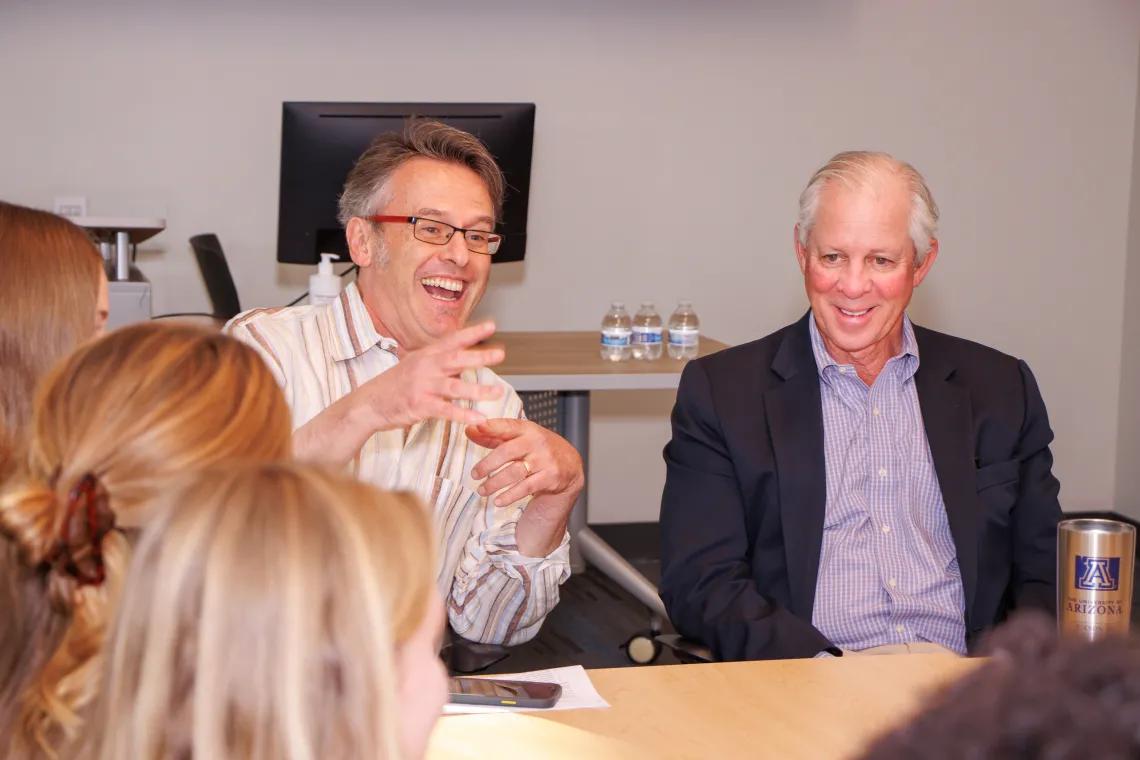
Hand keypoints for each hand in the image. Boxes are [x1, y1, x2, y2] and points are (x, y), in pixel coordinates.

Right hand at [358, 321, 505, 431]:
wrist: (368, 403)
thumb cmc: (395, 385)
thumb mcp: (415, 365)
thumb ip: (440, 363)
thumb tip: (465, 360)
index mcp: (425, 355)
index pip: (452, 341)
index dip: (471, 333)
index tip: (491, 326)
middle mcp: (425, 368)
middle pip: (456, 360)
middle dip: (479, 357)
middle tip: (500, 354)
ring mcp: (422, 387)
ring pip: (454, 387)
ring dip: (478, 390)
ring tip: (497, 392)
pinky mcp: (420, 406)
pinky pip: (446, 411)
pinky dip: (464, 415)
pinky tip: (479, 417)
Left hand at [467, 418, 584, 507]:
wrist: (570, 464)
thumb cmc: (539, 450)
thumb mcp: (520, 438)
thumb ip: (495, 436)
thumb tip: (470, 430)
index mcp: (528, 429)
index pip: (507, 426)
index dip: (491, 426)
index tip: (474, 428)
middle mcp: (537, 442)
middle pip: (507, 452)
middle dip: (487, 464)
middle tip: (474, 474)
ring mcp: (545, 459)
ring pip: (514, 472)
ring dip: (495, 483)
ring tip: (482, 491)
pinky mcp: (551, 476)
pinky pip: (526, 488)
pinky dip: (510, 496)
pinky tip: (498, 501)